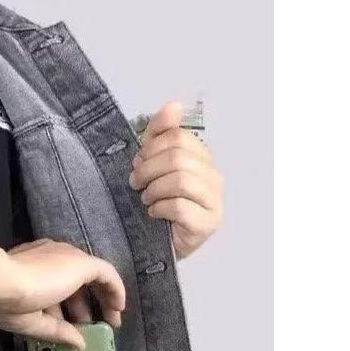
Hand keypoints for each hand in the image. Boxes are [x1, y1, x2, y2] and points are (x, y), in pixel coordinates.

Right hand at [0, 238, 125, 349]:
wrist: (1, 281)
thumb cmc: (6, 301)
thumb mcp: (32, 321)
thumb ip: (57, 331)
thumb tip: (79, 343)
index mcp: (33, 268)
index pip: (56, 286)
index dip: (67, 308)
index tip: (73, 325)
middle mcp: (51, 257)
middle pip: (75, 282)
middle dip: (84, 306)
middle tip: (91, 326)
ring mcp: (66, 257)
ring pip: (93, 276)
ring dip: (103, 298)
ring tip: (110, 320)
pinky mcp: (80, 262)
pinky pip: (106, 273)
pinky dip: (115, 289)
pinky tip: (119, 307)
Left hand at [128, 100, 223, 258]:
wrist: (153, 245)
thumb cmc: (154, 204)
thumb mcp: (152, 166)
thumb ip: (160, 134)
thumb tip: (173, 105)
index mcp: (203, 159)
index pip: (180, 137)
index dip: (152, 148)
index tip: (138, 162)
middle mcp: (214, 178)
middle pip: (179, 158)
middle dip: (148, 169)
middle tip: (135, 183)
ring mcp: (214, 202)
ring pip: (181, 180)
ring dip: (153, 190)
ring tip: (145, 199)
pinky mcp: (207, 224)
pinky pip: (181, 207)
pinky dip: (160, 208)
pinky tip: (154, 214)